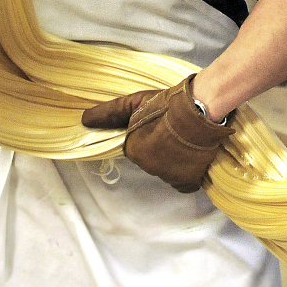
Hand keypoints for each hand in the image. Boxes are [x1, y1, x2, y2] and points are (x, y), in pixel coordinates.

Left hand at [81, 75, 234, 192]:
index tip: (160, 126)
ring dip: (173, 160)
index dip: (148, 136)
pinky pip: (182, 183)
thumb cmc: (168, 104)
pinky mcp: (188, 181)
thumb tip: (84, 120)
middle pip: (151, 160)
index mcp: (134, 149)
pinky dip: (185, 173)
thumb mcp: (136, 102)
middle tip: (174, 132)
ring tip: (186, 142)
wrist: (201, 110)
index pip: (136, 148)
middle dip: (160, 148)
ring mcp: (169, 176)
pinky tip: (190, 158)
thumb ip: (110, 113)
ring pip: (167, 171)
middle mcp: (148, 167)